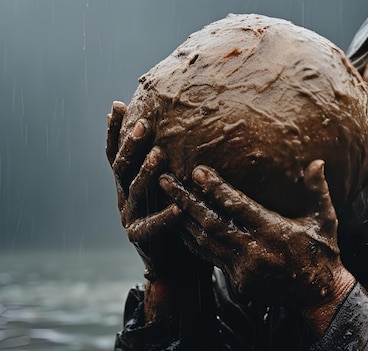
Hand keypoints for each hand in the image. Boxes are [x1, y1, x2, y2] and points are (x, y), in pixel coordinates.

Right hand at [106, 101, 183, 276]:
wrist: (173, 262)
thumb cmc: (175, 218)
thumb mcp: (166, 188)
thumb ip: (166, 164)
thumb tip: (180, 129)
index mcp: (126, 183)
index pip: (116, 153)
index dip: (114, 132)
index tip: (117, 106)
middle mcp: (124, 198)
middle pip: (123, 168)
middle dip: (132, 145)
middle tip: (144, 124)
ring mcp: (131, 218)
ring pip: (137, 192)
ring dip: (148, 173)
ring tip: (160, 155)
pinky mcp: (142, 240)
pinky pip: (154, 226)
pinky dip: (166, 216)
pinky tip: (178, 207)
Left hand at [158, 160, 355, 318]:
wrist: (319, 294)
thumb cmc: (322, 251)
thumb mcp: (325, 219)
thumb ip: (317, 190)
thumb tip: (317, 161)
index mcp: (274, 232)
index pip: (238, 207)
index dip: (216, 189)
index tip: (197, 171)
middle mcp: (254, 250)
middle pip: (211, 222)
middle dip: (185, 200)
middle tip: (164, 181)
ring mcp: (243, 268)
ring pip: (204, 241)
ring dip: (182, 220)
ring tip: (164, 199)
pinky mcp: (238, 280)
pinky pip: (210, 257)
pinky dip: (193, 240)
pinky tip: (180, 226)